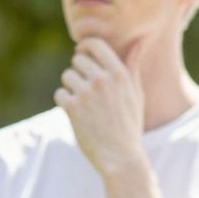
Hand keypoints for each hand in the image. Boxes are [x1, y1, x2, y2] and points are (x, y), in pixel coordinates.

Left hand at [56, 38, 146, 175]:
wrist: (121, 156)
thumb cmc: (129, 125)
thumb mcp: (136, 94)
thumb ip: (133, 66)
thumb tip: (139, 41)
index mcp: (120, 74)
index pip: (95, 44)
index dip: (85, 48)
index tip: (83, 57)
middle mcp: (103, 80)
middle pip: (77, 60)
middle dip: (79, 72)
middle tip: (87, 91)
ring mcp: (87, 93)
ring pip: (67, 76)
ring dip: (72, 89)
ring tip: (85, 106)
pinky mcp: (72, 107)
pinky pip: (59, 93)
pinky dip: (65, 103)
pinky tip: (78, 116)